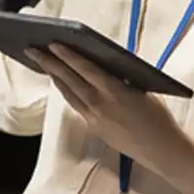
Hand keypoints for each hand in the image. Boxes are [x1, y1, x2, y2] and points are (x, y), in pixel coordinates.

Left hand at [24, 43, 193, 169]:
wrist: (161, 150)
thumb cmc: (157, 117)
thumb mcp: (144, 90)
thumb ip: (122, 76)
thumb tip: (105, 61)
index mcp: (115, 92)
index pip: (85, 69)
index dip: (67, 55)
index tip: (52, 43)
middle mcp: (100, 105)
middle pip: (69, 80)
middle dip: (49, 63)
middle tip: (32, 49)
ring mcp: (94, 119)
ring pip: (68, 94)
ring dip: (54, 77)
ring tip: (42, 62)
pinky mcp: (93, 128)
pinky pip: (75, 105)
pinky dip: (66, 91)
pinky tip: (60, 83)